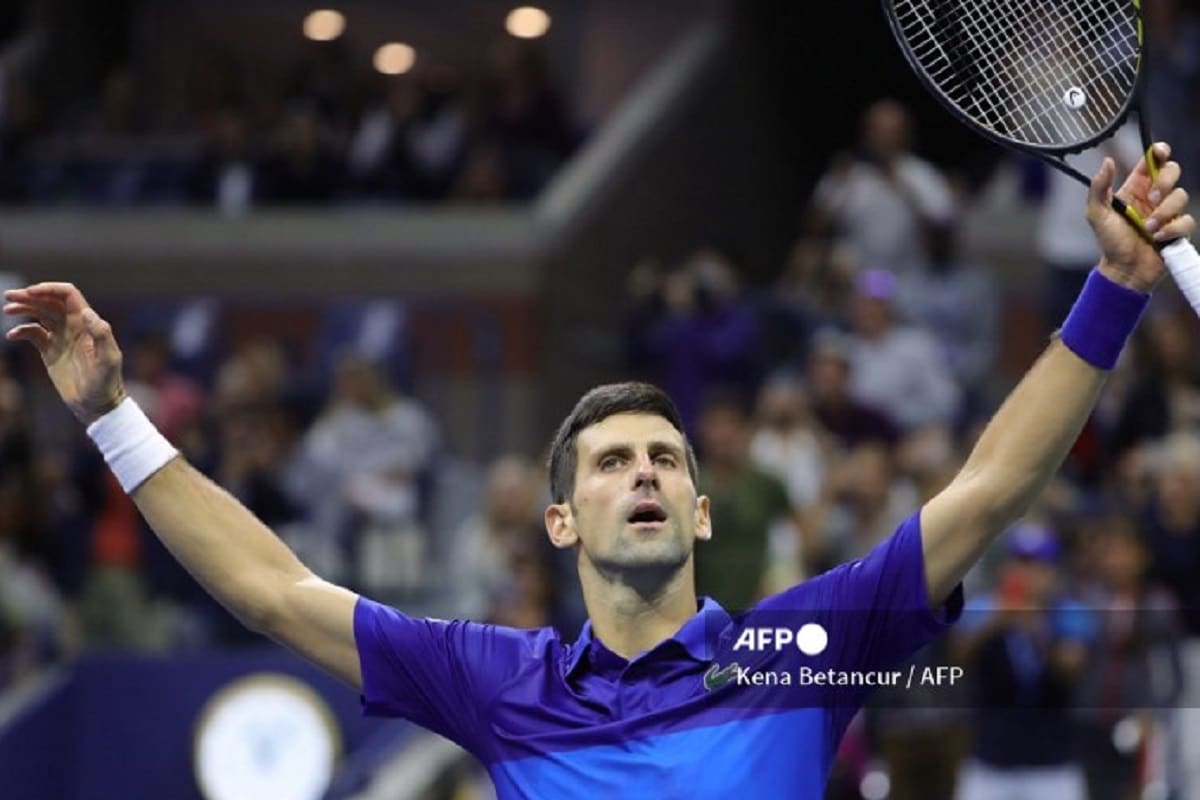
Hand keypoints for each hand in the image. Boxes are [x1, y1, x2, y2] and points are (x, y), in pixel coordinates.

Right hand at [3, 282, 126, 424]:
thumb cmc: (107, 383)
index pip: (68, 296)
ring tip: (7, 310)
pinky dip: (21, 331)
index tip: (30, 292)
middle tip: (9, 297)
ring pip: (39, 314)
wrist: (97, 404)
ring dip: (23, 308)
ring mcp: (61, 338)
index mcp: (87, 324)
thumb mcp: (108, 359)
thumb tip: (86, 312)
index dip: (50, 289)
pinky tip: (12, 336)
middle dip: (30, 295)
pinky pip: (33, 334)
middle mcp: (73, 327)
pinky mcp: (50, 351)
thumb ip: (101, 335)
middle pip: (49, 302)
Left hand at [1087, 142, 1194, 292]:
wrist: (1124, 270)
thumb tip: (1107, 162)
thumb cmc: (1109, 242)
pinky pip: (1185, 220)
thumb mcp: (1097, 214)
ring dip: (1163, 212)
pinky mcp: (1177, 228)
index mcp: (1135, 188)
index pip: (1152, 162)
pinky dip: (1171, 229)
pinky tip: (1157, 238)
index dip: (1159, 151)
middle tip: (1153, 197)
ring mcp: (1167, 212)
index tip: (1159, 152)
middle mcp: (1153, 197)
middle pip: (1172, 171)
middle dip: (1165, 181)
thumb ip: (1099, 188)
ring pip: (1180, 195)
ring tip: (1147, 229)